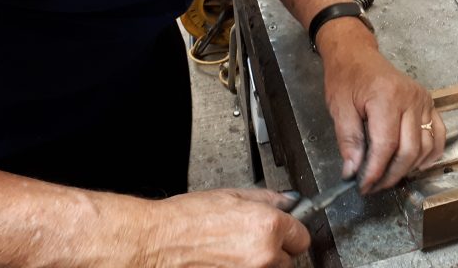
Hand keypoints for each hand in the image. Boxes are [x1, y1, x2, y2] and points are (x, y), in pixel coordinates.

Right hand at [143, 189, 309, 266]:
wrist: (155, 243)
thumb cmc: (186, 220)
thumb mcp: (232, 196)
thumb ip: (267, 200)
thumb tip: (288, 202)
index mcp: (268, 227)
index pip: (302, 237)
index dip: (291, 232)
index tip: (283, 231)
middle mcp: (264, 255)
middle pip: (288, 258)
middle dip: (275, 250)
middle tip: (250, 240)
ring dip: (260, 263)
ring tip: (233, 251)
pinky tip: (225, 261)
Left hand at [318, 18, 446, 192]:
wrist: (357, 55)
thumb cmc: (346, 78)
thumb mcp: (339, 108)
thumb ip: (349, 141)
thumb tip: (353, 172)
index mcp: (386, 98)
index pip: (386, 146)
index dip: (375, 171)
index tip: (364, 186)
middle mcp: (411, 99)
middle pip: (409, 150)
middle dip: (392, 175)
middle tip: (374, 186)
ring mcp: (424, 101)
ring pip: (426, 146)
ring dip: (410, 168)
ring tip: (390, 177)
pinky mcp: (429, 103)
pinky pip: (438, 134)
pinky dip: (430, 154)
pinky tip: (415, 165)